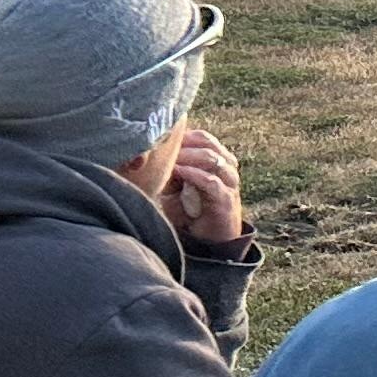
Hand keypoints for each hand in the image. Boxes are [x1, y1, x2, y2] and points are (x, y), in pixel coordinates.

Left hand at [163, 127, 246, 247]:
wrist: (209, 241)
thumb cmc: (190, 211)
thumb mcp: (174, 188)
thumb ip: (168, 171)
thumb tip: (148, 156)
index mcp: (216, 160)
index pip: (203, 137)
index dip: (184, 134)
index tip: (161, 137)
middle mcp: (226, 168)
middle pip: (208, 144)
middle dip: (184, 143)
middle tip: (162, 146)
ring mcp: (229, 183)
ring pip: (213, 159)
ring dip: (188, 156)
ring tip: (169, 159)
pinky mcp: (226, 199)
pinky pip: (212, 181)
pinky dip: (194, 174)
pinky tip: (179, 172)